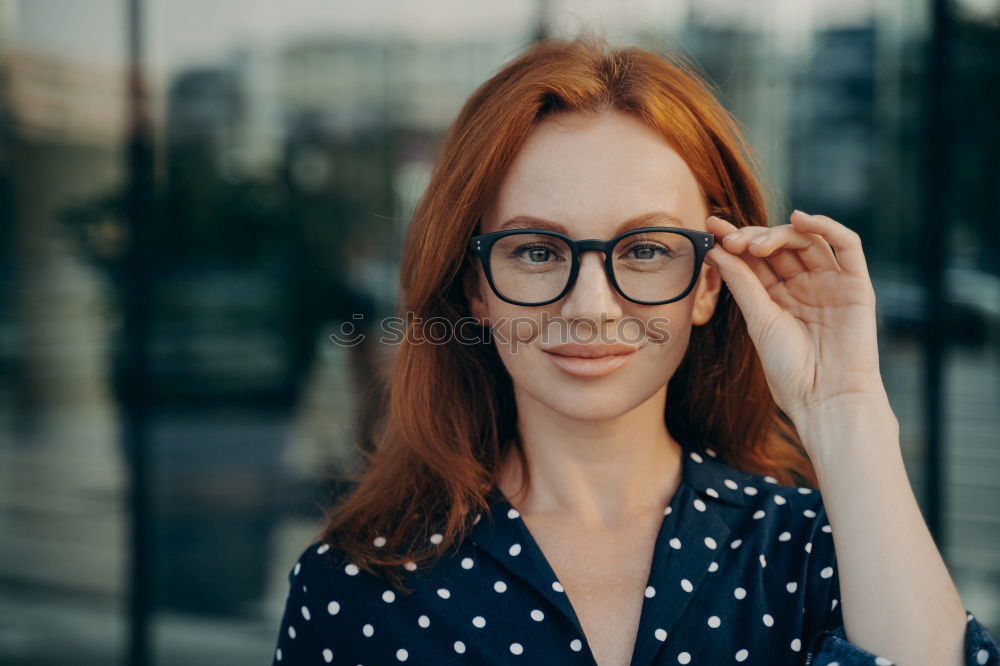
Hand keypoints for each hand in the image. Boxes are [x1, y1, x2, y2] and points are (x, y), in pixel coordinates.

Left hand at [703, 210, 887, 426]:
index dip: (735, 240)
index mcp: (778, 297)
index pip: (756, 258)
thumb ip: (741, 281)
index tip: (710, 226)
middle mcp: (805, 286)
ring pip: (808, 241)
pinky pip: (848, 245)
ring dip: (780, 234)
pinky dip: (827, 226)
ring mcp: (831, 283)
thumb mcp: (758, 319)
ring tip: (756, 244)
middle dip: (754, 236)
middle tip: (733, 241)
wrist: (825, 399)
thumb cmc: (789, 369)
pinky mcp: (857, 285)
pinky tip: (800, 218)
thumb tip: (715, 248)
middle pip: (780, 245)